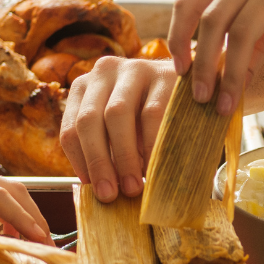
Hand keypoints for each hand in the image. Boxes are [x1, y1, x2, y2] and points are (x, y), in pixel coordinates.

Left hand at [0, 165, 48, 256]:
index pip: (0, 198)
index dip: (24, 220)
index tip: (42, 242)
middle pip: (12, 190)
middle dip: (34, 217)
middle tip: (49, 247)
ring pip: (7, 192)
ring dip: (24, 215)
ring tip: (36, 244)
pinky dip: (9, 215)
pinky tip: (11, 236)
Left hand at [60, 56, 176, 201]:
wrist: (193, 91)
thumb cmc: (148, 118)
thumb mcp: (120, 128)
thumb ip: (106, 149)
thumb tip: (100, 189)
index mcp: (85, 87)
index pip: (70, 128)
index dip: (79, 162)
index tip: (92, 189)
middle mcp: (104, 72)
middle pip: (89, 120)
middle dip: (98, 161)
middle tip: (110, 194)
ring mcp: (134, 69)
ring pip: (117, 114)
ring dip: (123, 156)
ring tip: (133, 186)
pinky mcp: (163, 74)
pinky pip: (152, 113)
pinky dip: (151, 145)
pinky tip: (154, 166)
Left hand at [170, 0, 263, 111]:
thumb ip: (242, 59)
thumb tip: (220, 95)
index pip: (188, 4)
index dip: (177, 36)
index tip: (179, 69)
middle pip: (209, 18)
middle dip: (201, 61)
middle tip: (200, 96)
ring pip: (236, 22)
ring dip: (228, 66)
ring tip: (224, 97)